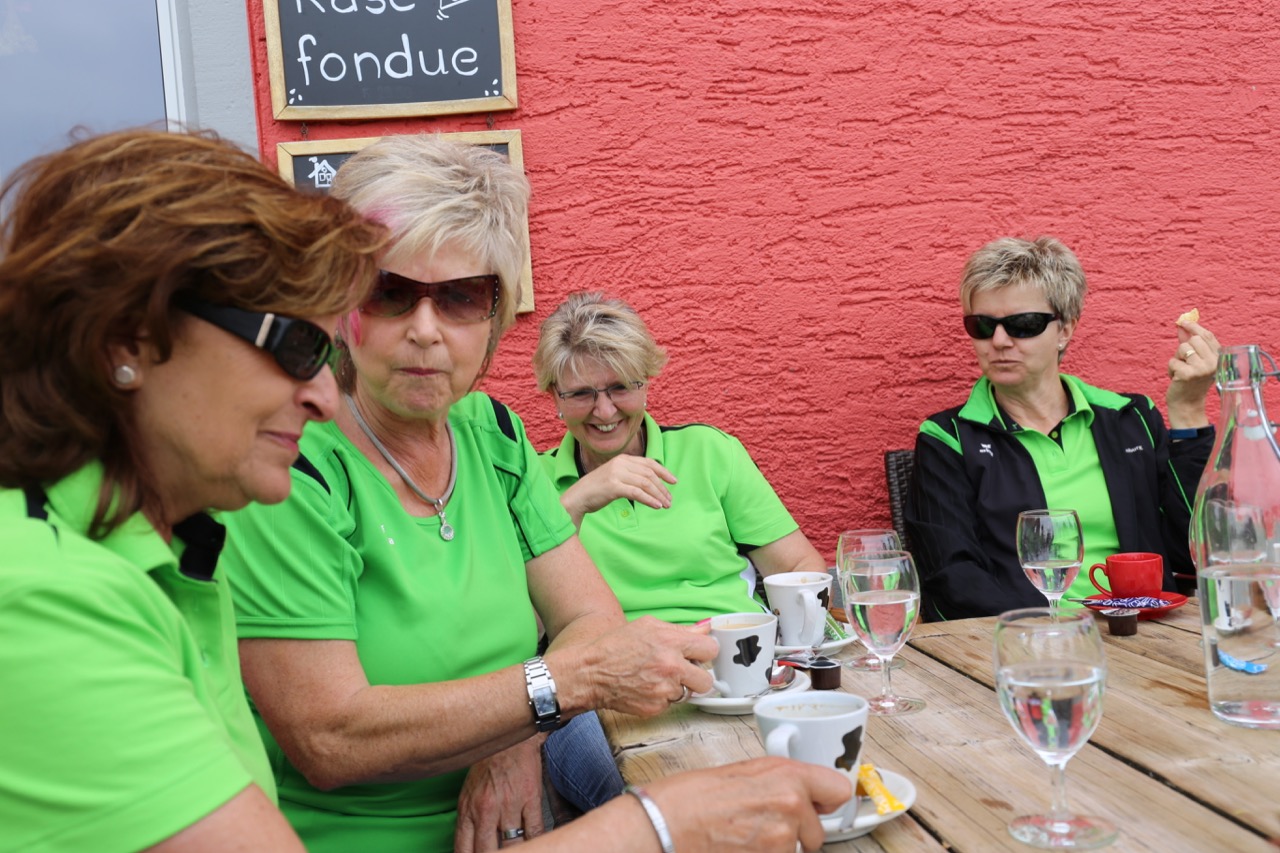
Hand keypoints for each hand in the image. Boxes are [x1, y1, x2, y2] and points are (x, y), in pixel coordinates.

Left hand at [455, 737, 544, 851]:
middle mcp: (486, 810)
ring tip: (518, 850)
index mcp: (468, 809)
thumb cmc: (488, 766)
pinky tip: (537, 843)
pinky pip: (535, 830)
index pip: (464, 849)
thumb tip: (468, 847)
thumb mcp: (468, 793)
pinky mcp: (531, 799)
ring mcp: (509, 805)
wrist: (511, 740)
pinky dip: (536, 841)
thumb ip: (468, 821)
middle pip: (487, 851)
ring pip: (512, 845)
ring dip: (515, 850)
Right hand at [551, 617, 717, 716]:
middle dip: (697, 677)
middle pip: (706, 680)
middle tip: (683, 672)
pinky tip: (646, 688)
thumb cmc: (615, 647)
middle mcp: (671, 666)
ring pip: (688, 694)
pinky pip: (670, 704)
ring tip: (657, 678)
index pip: (710, 649)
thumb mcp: (647, 626)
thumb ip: (679, 629)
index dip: (705, 653)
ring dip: (677, 688)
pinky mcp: (656, 707)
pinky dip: (661, 698)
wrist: (590, 673)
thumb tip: (705, 628)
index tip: (699, 655)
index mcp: (671, 642)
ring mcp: (664, 689)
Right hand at [561, 456, 676, 522]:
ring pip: (645, 484)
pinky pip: (637, 493)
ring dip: (658, 495)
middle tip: (670, 499)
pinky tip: (656, 506)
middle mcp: (620, 463)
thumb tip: (652, 482)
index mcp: (622, 459)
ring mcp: (616, 474)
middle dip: (662, 487)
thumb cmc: (597, 490)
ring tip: (665, 505)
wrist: (578, 497)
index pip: (649, 463)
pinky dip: (649, 499)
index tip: (674, 481)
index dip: (663, 472)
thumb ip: (630, 475)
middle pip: (649, 474)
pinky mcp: (613, 486)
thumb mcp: (615, 476)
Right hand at [649, 757, 852, 852]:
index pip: (838, 790)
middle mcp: (791, 804)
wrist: (664, 825)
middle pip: (817, 831)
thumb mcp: (742, 772)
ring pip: (795, 851)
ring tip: (743, 836)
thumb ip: (778, 781)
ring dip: (776, 848)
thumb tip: (799, 794)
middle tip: (760, 825)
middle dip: (795, 832)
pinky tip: (740, 847)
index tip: (819, 806)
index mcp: (786, 774)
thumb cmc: (690, 798)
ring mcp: (782, 838)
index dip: (826, 801)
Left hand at [1166, 318, 1220, 426]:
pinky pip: (1173, 361)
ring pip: (1182, 348)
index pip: (1207, 336)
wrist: (1187, 404)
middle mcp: (1214, 362)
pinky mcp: (1189, 374)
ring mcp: (1202, 368)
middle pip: (1193, 340)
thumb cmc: (1190, 381)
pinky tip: (1177, 379)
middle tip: (1185, 363)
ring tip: (1182, 371)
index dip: (1194, 327)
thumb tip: (1182, 325)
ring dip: (1177, 359)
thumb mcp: (1195, 361)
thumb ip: (1190, 343)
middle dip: (1184, 349)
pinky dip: (1171, 369)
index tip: (1183, 322)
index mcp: (1219, 358)